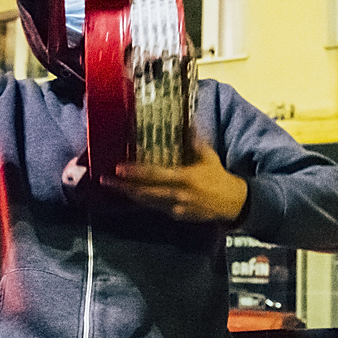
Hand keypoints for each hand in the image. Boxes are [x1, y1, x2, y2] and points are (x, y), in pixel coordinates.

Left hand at [113, 141, 249, 223]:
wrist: (232, 202)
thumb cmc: (217, 175)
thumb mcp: (208, 156)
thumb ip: (195, 140)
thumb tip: (188, 120)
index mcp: (185, 178)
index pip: (155, 175)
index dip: (136, 173)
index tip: (118, 169)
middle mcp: (178, 195)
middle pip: (145, 192)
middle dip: (123, 187)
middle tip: (104, 180)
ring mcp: (176, 208)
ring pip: (148, 202)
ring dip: (130, 194)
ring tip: (112, 187)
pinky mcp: (176, 216)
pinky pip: (156, 209)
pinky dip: (143, 202)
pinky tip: (131, 195)